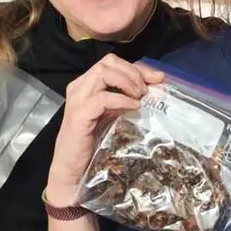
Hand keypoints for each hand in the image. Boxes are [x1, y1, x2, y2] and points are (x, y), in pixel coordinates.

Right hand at [45, 54, 163, 205]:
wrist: (72, 169)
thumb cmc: (93, 143)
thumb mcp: (113, 115)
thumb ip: (125, 99)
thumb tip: (154, 87)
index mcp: (86, 84)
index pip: (113, 63)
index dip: (138, 67)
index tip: (158, 78)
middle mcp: (79, 86)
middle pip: (108, 62)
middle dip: (133, 72)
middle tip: (147, 90)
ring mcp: (77, 99)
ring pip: (103, 72)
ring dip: (127, 82)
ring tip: (139, 97)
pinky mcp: (79, 114)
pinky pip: (103, 97)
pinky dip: (122, 99)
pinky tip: (133, 107)